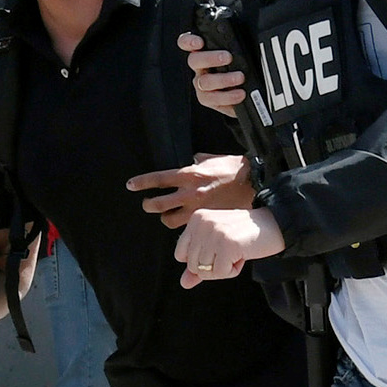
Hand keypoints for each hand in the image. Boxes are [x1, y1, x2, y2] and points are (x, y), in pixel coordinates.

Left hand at [128, 157, 254, 217]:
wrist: (255, 183)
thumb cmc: (236, 169)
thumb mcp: (214, 158)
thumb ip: (200, 160)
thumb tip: (193, 159)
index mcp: (189, 174)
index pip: (158, 179)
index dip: (141, 183)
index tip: (131, 185)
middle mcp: (189, 192)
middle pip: (157, 204)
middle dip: (149, 205)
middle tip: (148, 204)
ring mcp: (197, 209)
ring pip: (169, 220)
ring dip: (165, 218)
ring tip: (167, 216)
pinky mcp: (206, 220)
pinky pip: (188, 227)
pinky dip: (184, 227)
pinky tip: (186, 225)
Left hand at [175, 205, 284, 286]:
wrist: (275, 225)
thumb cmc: (246, 236)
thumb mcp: (218, 247)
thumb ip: (199, 263)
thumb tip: (184, 283)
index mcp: (196, 220)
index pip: (180, 255)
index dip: (200, 261)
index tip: (219, 250)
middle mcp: (202, 224)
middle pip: (193, 265)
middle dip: (214, 266)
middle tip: (231, 251)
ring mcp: (214, 234)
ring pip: (205, 271)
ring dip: (224, 269)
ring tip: (237, 253)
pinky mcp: (227, 244)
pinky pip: (220, 273)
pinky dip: (232, 271)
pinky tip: (242, 256)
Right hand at [178, 28, 248, 116]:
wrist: (248, 93)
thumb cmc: (241, 68)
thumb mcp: (240, 54)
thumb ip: (237, 46)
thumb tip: (251, 37)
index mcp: (203, 52)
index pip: (187, 42)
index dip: (189, 41)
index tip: (199, 42)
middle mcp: (200, 68)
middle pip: (194, 60)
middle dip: (210, 58)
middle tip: (228, 57)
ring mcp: (202, 84)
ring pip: (204, 82)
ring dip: (223, 79)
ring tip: (240, 78)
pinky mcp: (208, 100)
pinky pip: (213, 99)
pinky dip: (228, 97)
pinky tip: (240, 94)